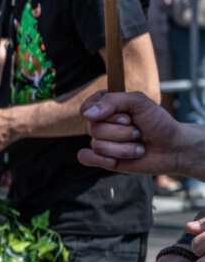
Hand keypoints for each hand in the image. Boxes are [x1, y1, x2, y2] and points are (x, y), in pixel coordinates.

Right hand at [76, 90, 194, 177]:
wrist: (174, 148)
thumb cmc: (159, 123)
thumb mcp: (139, 102)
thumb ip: (112, 101)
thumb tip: (86, 115)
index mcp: (106, 105)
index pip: (87, 108)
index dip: (107, 115)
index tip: (127, 116)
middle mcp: (101, 122)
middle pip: (93, 129)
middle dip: (121, 133)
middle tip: (138, 132)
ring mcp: (102, 141)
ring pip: (98, 146)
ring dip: (124, 149)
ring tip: (138, 147)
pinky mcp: (104, 158)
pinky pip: (86, 158)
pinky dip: (99, 160)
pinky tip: (114, 161)